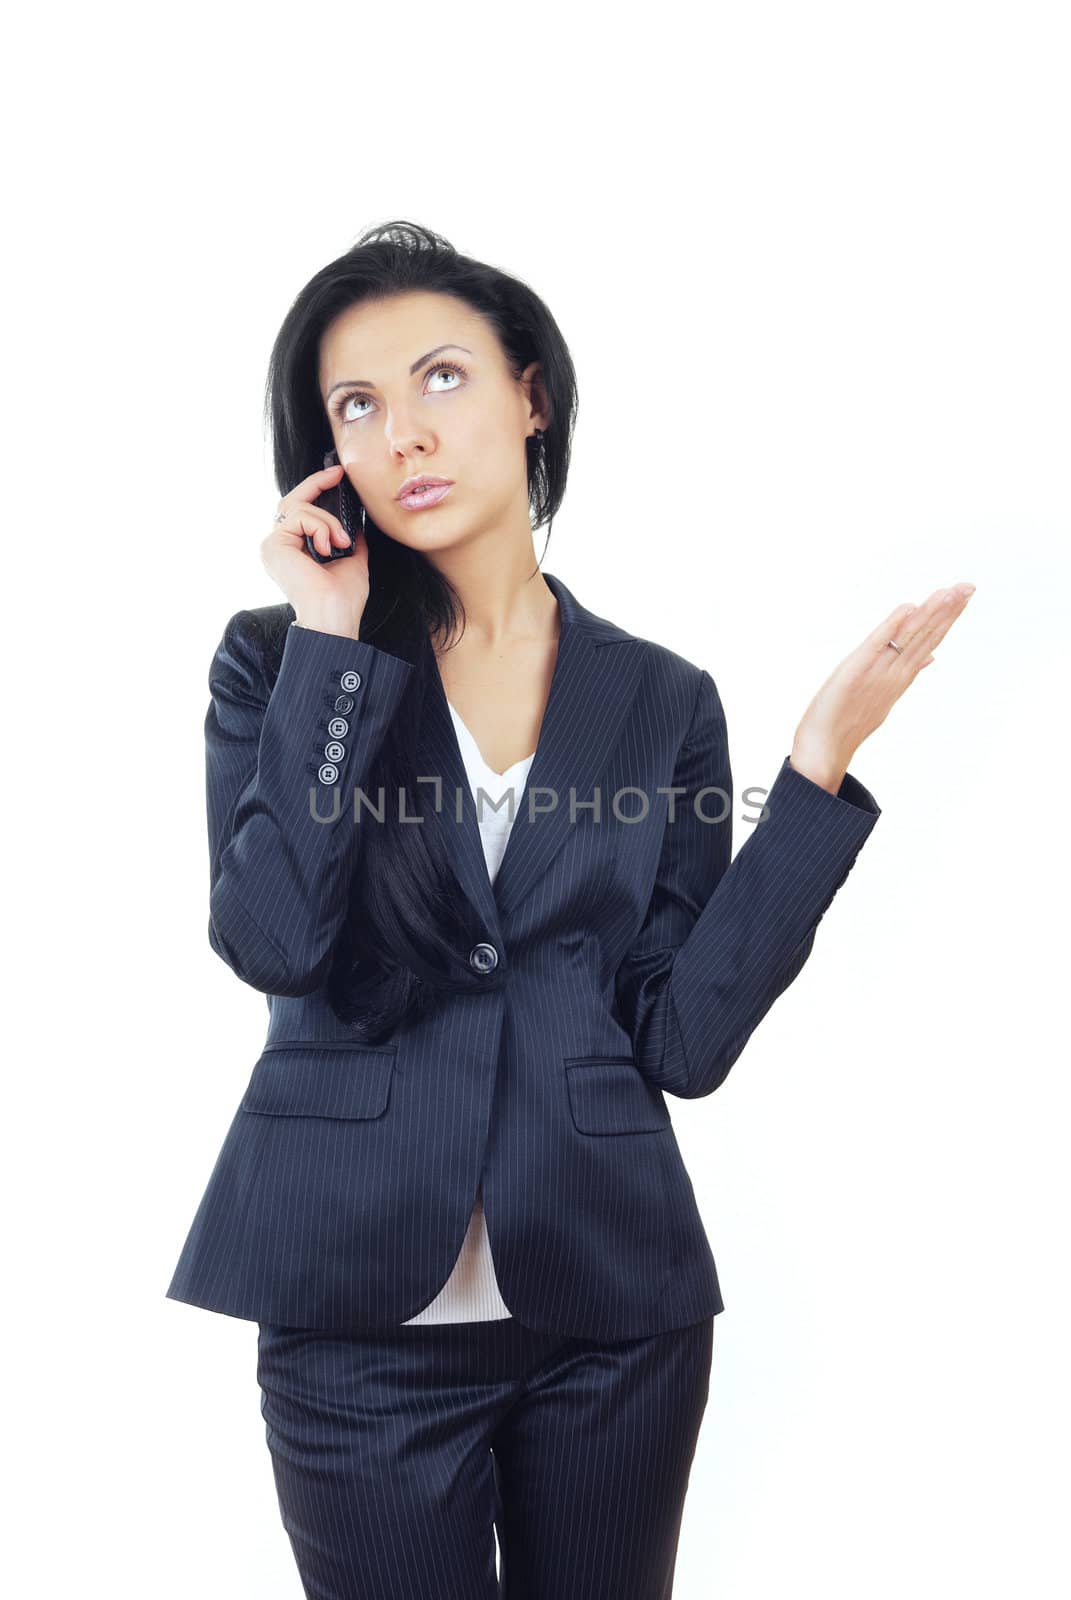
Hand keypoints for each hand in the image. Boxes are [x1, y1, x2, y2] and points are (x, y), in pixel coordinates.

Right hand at [260, 463, 370, 636]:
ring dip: (328, 521)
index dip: (316, 489)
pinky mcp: (273, 544)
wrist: (334, 616)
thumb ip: (348, 538)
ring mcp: (273, 545)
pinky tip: (329, 547)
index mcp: (293, 551)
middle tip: (338, 474)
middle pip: (293, 501)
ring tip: (341, 543)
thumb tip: (356, 521)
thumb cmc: (343, 598)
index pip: (299, 511)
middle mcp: (278, 547)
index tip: (337, 475)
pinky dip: (321, 527)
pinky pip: (300, 516)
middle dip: (317, 484)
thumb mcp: (351, 559)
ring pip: (300, 507)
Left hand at [790, 582, 976, 791]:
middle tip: (969, 586)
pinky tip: (908, 608)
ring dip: (930, 613)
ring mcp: (878, 672)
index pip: (930, 640)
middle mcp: (894, 672)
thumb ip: (909, 672)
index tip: (964, 596)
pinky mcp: (856, 671)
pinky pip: (877, 645)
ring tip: (950, 592)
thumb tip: (931, 657)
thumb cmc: (850, 722)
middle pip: (926, 636)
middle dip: (948, 610)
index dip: (948, 618)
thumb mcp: (884, 695)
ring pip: (910, 637)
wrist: (826, 748)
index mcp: (901, 675)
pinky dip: (893, 626)